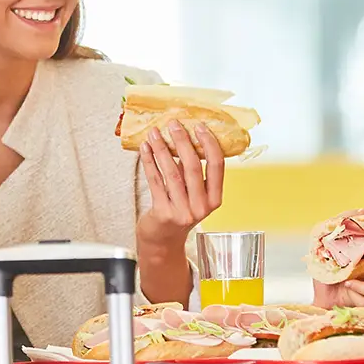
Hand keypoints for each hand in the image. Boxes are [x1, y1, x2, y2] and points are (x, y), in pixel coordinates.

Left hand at [137, 122, 225, 249]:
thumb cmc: (180, 212)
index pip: (218, 166)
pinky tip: (145, 149)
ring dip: (162, 149)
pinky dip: (149, 162)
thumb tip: (187, 137)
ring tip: (155, 133)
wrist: (163, 239)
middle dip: (183, 142)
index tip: (200, 127)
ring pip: (172, 172)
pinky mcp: (163, 212)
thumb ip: (194, 173)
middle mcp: (200, 207)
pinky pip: (155, 181)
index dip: (210, 144)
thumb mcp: (195, 195)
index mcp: (214, 199)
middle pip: (193, 167)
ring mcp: (182, 211)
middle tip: (174, 124)